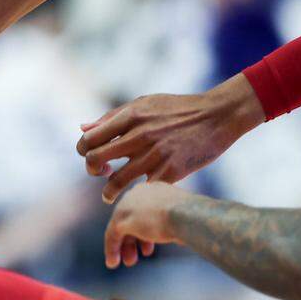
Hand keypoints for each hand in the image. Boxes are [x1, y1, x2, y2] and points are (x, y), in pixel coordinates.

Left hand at [76, 75, 264, 202]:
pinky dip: (137, 194)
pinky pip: (143, 189)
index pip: (88, 140)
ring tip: (108, 195)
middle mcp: (139, 135)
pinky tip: (138, 194)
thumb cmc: (177, 109)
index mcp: (129, 117)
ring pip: (116, 181)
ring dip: (108, 191)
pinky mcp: (172, 171)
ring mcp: (155, 154)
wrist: (219, 115)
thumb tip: (82, 128)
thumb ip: (111, 117)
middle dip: (92, 170)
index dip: (84, 151)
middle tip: (101, 174)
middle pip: (95, 160)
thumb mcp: (143, 104)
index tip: (93, 156)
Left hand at [103, 182, 190, 268]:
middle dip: (133, 239)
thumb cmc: (194, 217)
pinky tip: (113, 262)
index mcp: (152, 189)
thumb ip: (172, 221)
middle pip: (129, 218)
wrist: (189, 216)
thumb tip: (173, 234)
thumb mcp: (183, 216)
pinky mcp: (121, 220)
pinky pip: (112, 236)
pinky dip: (112, 250)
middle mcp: (136, 194)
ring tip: (128, 262)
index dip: (145, 230)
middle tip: (134, 256)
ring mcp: (126, 206)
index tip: (148, 247)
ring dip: (122, 246)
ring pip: (118, 228)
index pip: (142, 210)